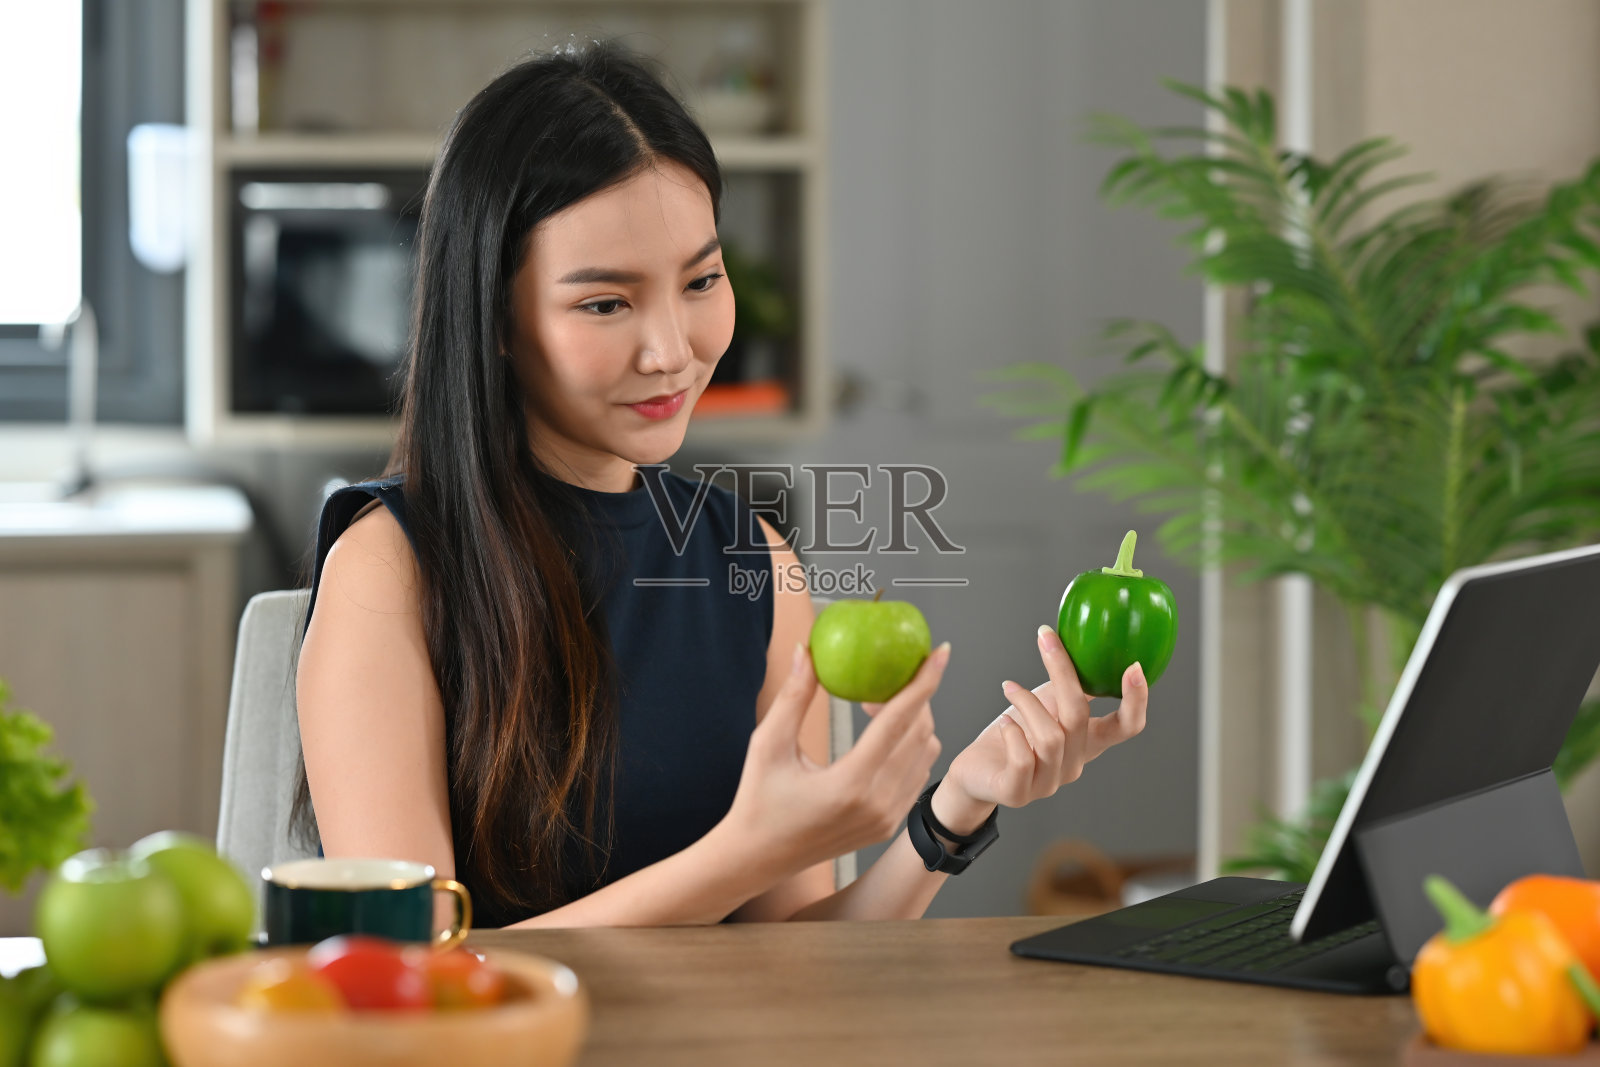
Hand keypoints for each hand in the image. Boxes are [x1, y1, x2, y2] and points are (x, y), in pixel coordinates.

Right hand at [725, 641, 950, 873]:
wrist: (758, 859)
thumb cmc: (758, 800)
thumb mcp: (768, 744)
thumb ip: (793, 696)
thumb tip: (807, 650)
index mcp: (849, 784)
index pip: (899, 722)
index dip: (923, 683)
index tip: (939, 653)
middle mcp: (877, 804)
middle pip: (920, 734)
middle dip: (915, 696)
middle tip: (887, 676)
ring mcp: (887, 818)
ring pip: (924, 754)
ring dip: (914, 722)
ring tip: (877, 705)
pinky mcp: (888, 826)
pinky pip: (916, 776)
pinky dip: (910, 747)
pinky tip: (882, 735)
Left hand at [939, 625, 1146, 829]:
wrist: (976, 772)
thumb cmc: (1015, 733)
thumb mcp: (1046, 704)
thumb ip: (1070, 686)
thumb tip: (1088, 645)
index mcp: (1087, 742)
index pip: (1127, 727)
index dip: (1137, 700)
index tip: (1134, 666)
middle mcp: (1074, 764)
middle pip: (1080, 718)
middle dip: (1063, 674)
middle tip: (1046, 640)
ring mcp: (1047, 783)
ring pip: (1050, 737)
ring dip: (1027, 703)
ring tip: (1009, 688)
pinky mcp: (1017, 792)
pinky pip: (1022, 759)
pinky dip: (1011, 733)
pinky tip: (1004, 723)